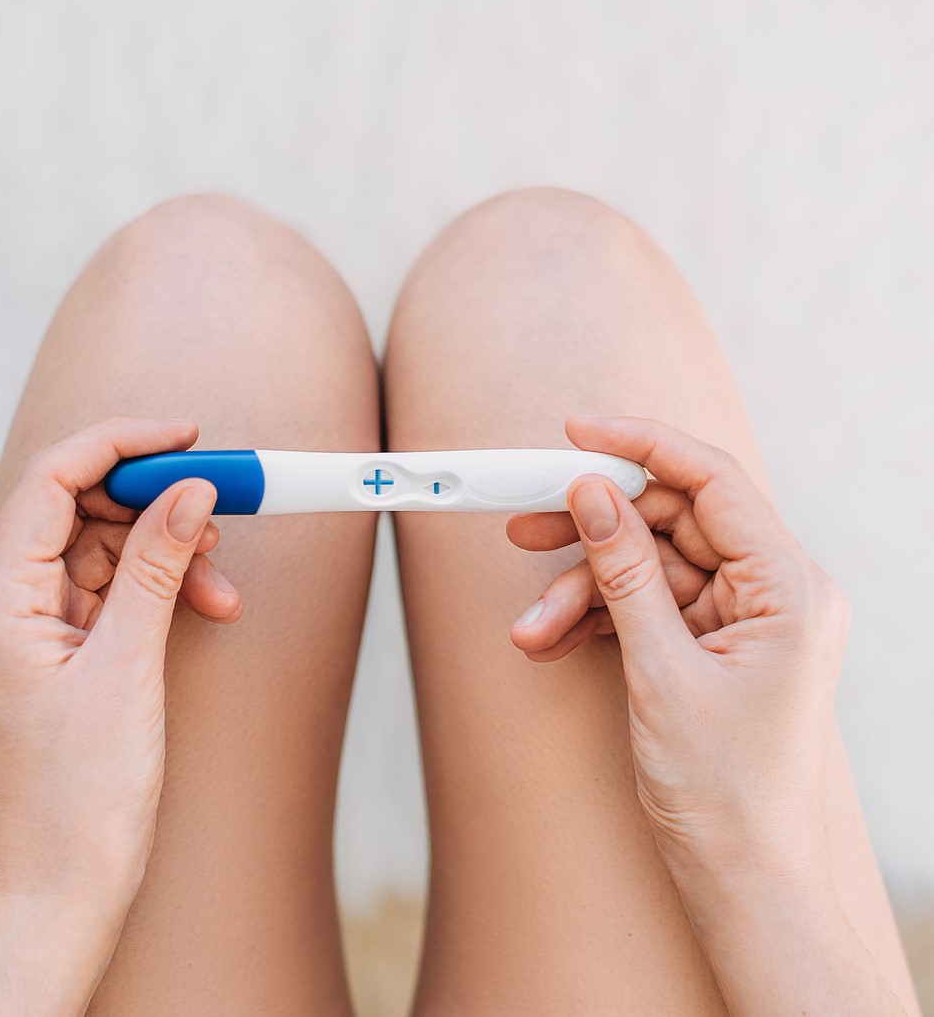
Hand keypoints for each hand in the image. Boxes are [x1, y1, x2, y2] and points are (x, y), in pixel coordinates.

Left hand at [0, 417, 241, 913]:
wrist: (68, 885)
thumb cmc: (81, 794)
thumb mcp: (128, 665)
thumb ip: (156, 566)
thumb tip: (190, 493)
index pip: (50, 483)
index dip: (120, 445)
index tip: (186, 437)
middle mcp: (0, 606)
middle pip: (78, 511)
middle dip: (155, 505)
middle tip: (222, 503)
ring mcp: (29, 629)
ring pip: (103, 551)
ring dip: (168, 555)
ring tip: (221, 586)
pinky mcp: (59, 650)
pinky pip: (111, 592)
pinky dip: (160, 591)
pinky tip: (204, 607)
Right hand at [506, 415, 850, 870]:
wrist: (741, 881)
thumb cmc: (726, 792)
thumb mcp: (662, 672)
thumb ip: (625, 573)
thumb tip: (591, 494)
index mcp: (789, 588)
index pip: (713, 482)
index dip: (642, 446)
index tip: (578, 432)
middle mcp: (772, 592)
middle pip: (670, 523)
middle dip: (592, 534)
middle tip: (524, 526)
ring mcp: (740, 619)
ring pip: (646, 570)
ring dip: (581, 592)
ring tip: (530, 628)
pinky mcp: (711, 644)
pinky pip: (646, 607)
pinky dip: (596, 620)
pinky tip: (551, 640)